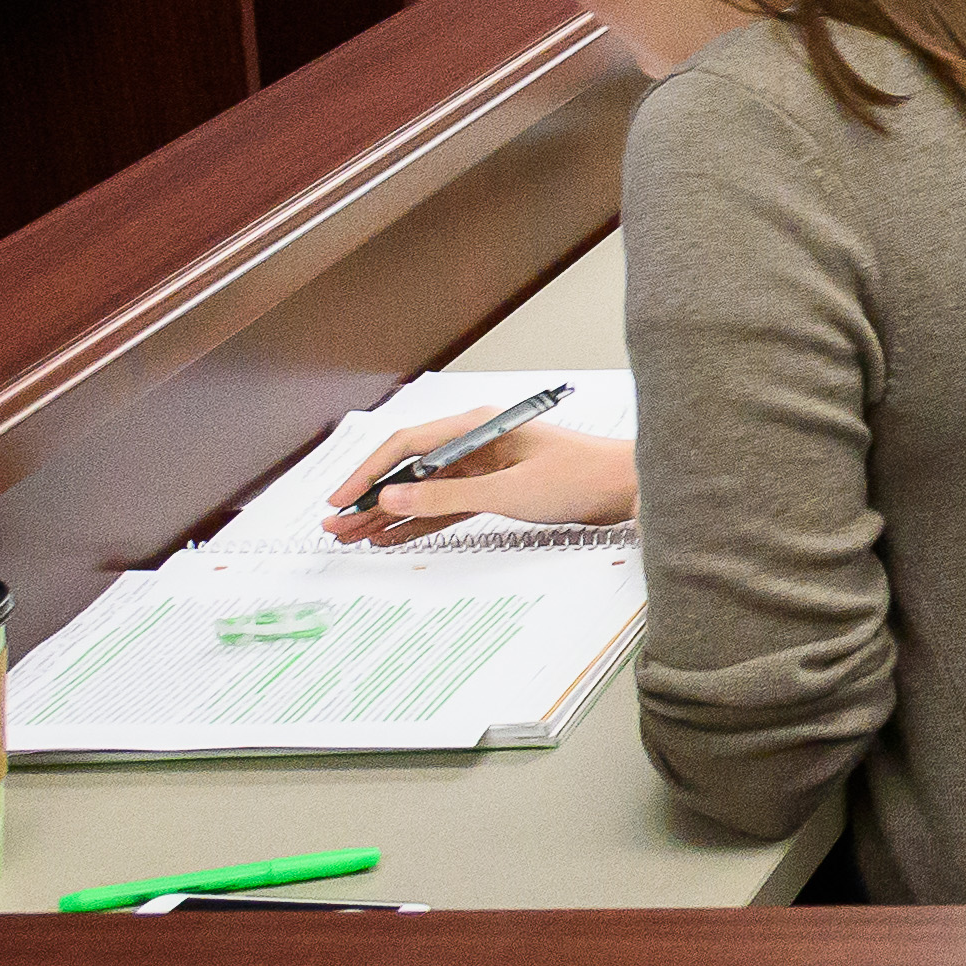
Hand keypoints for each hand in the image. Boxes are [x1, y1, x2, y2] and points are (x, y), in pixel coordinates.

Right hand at [321, 412, 639, 542]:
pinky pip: (448, 506)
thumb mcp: (508, 492)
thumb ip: (446, 496)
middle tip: (336, 526)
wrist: (629, 487)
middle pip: (410, 470)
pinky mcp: (497, 489)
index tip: (341, 499)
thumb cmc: (582, 477)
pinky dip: (420, 522)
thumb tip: (390, 497)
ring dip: (390, 514)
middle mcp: (476, 442)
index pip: (406, 446)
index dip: (368, 472)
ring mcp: (485, 467)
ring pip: (424, 491)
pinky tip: (393, 537)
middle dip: (371, 498)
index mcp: (476, 428)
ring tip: (354, 536)